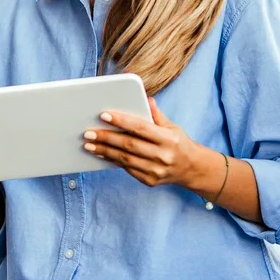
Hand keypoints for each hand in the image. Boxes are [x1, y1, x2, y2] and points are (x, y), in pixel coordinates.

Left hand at [81, 100, 222, 191]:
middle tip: (87, 133)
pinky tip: (101, 154)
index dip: (121, 121)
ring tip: (88, 145)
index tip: (104, 115)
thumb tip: (145, 98)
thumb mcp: (172, 126)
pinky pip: (127, 169)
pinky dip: (112, 161)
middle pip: (129, 145)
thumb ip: (157, 115)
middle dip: (106, 138)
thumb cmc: (178, 143)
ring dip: (104, 151)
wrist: (191, 168)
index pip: (141, 128)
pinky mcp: (150, 181)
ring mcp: (156, 170)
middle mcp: (162, 155)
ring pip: (125, 159)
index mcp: (168, 139)